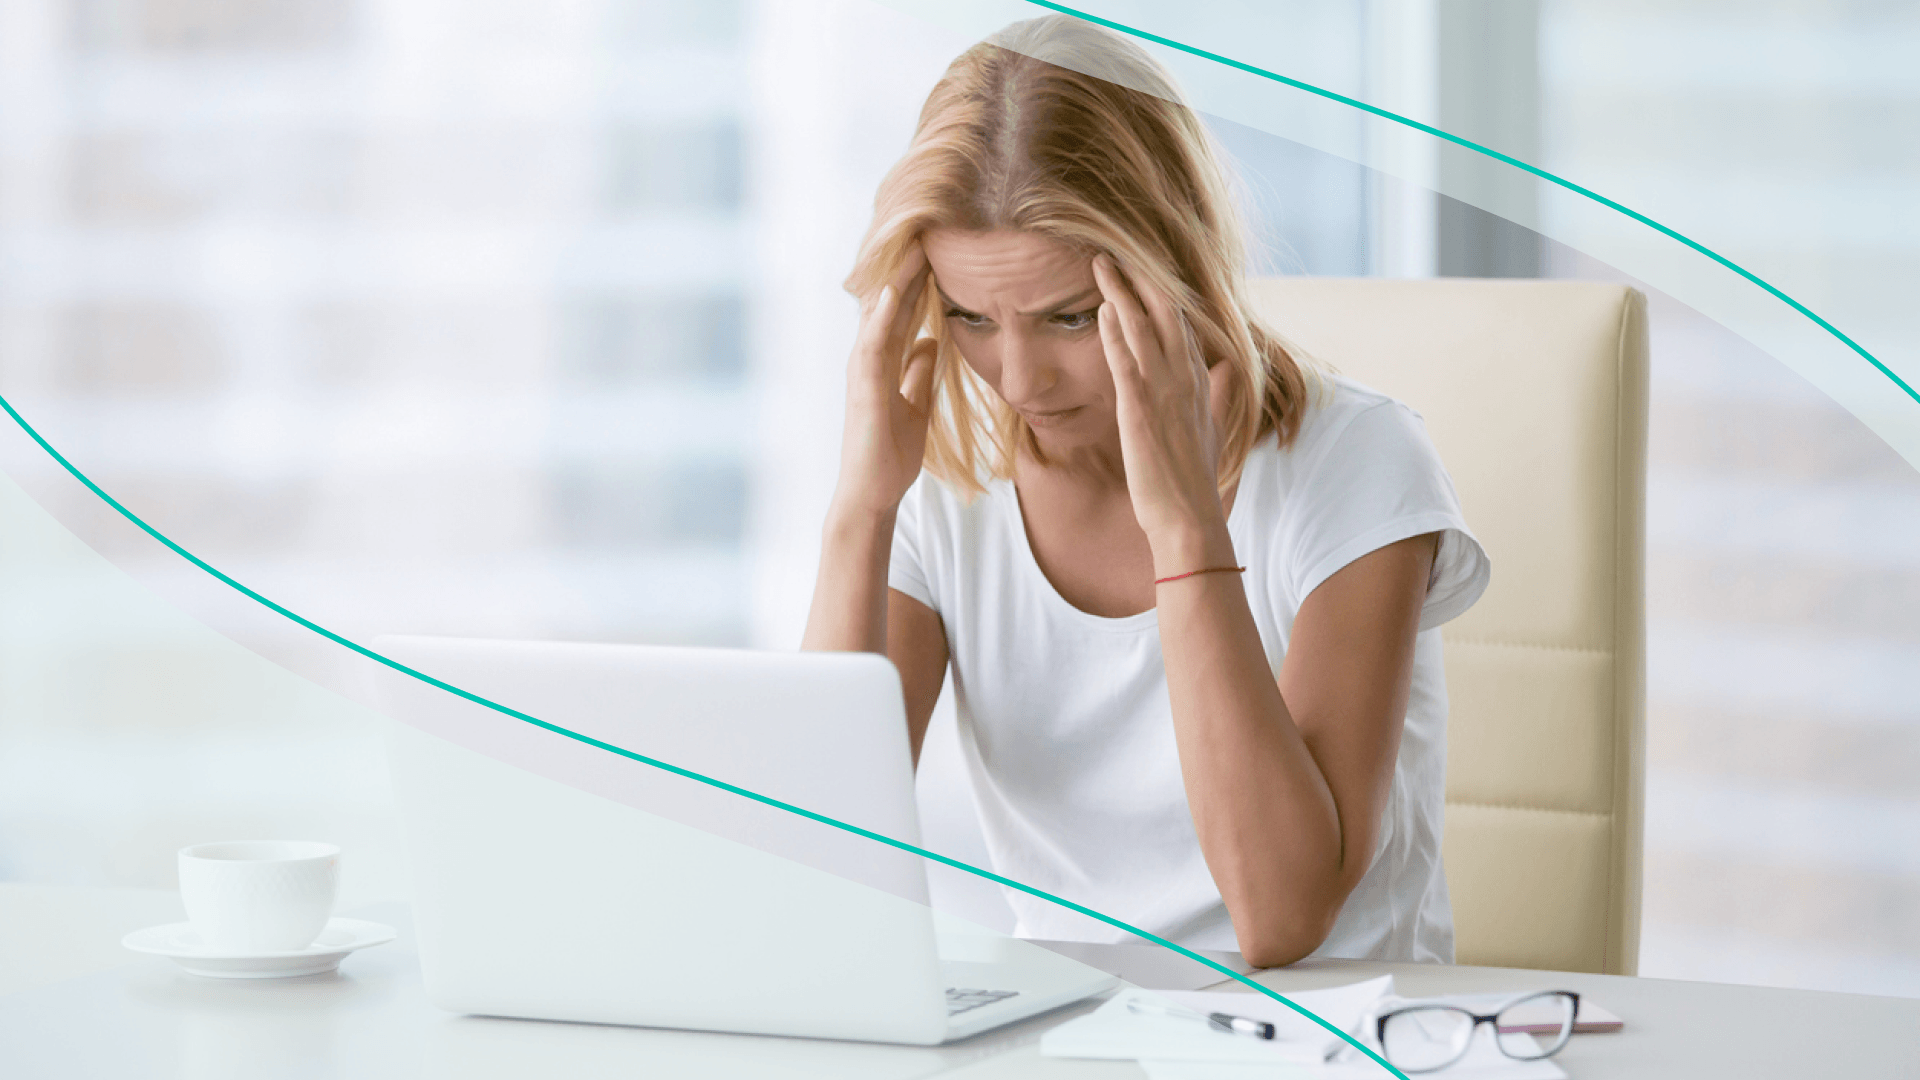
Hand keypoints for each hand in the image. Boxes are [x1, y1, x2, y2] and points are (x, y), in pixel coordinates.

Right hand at [832, 243, 938, 520]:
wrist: (872, 493)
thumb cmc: (890, 454)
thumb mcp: (915, 404)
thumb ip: (918, 372)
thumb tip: (930, 342)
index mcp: (883, 360)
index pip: (905, 309)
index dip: (921, 277)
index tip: (941, 245)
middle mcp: (869, 357)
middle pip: (891, 301)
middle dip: (909, 265)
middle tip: (929, 225)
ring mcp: (862, 370)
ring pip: (879, 312)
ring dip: (896, 277)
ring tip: (915, 242)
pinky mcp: (862, 387)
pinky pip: (874, 344)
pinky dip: (884, 315)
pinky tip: (896, 290)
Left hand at [1091, 254, 1235, 566]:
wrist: (1188, 517)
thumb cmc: (1193, 479)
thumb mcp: (1213, 427)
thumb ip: (1219, 393)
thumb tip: (1229, 368)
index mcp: (1200, 381)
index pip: (1181, 323)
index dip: (1161, 291)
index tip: (1144, 266)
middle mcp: (1186, 378)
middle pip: (1164, 312)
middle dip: (1140, 278)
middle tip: (1116, 250)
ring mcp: (1164, 391)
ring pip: (1142, 328)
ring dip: (1120, 293)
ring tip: (1102, 264)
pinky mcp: (1141, 409)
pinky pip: (1126, 360)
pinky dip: (1114, 332)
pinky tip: (1103, 309)